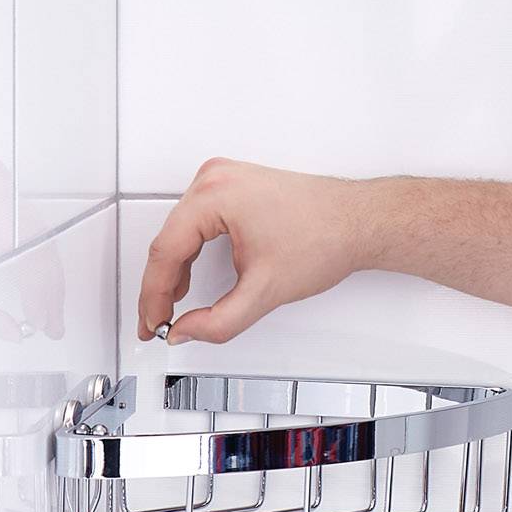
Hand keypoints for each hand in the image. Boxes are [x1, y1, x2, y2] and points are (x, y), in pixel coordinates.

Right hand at [137, 157, 374, 343]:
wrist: (361, 221)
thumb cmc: (326, 238)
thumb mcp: (264, 291)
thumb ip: (218, 321)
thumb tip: (185, 332)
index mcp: (213, 194)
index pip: (165, 251)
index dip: (153, 296)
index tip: (151, 324)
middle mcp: (214, 178)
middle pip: (169, 240)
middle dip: (160, 287)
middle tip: (156, 322)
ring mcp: (224, 178)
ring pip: (181, 231)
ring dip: (174, 271)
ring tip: (171, 307)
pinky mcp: (235, 186)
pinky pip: (198, 221)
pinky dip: (192, 251)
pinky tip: (189, 279)